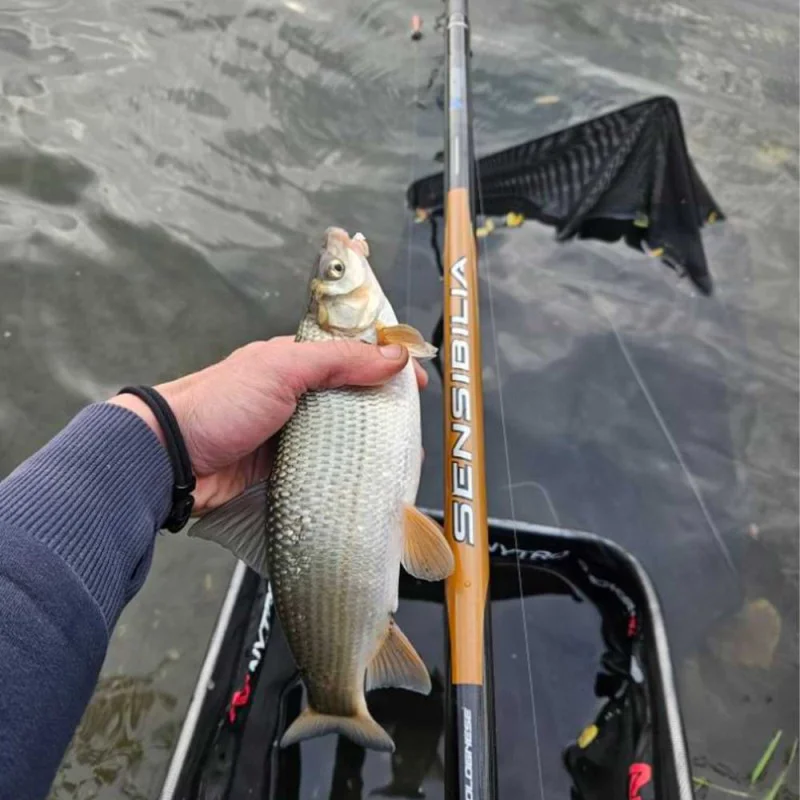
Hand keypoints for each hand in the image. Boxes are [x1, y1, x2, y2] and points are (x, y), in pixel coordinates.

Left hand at [108, 336, 428, 515]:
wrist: (170, 460)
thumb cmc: (224, 403)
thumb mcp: (283, 370)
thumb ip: (339, 360)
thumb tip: (394, 355)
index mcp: (296, 361)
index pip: (354, 354)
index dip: (388, 364)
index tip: (418, 383)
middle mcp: (297, 394)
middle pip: (353, 397)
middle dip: (385, 410)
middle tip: (412, 431)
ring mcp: (291, 432)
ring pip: (343, 433)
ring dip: (369, 444)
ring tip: (399, 460)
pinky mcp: (285, 467)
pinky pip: (326, 464)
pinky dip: (347, 470)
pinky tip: (368, 479)